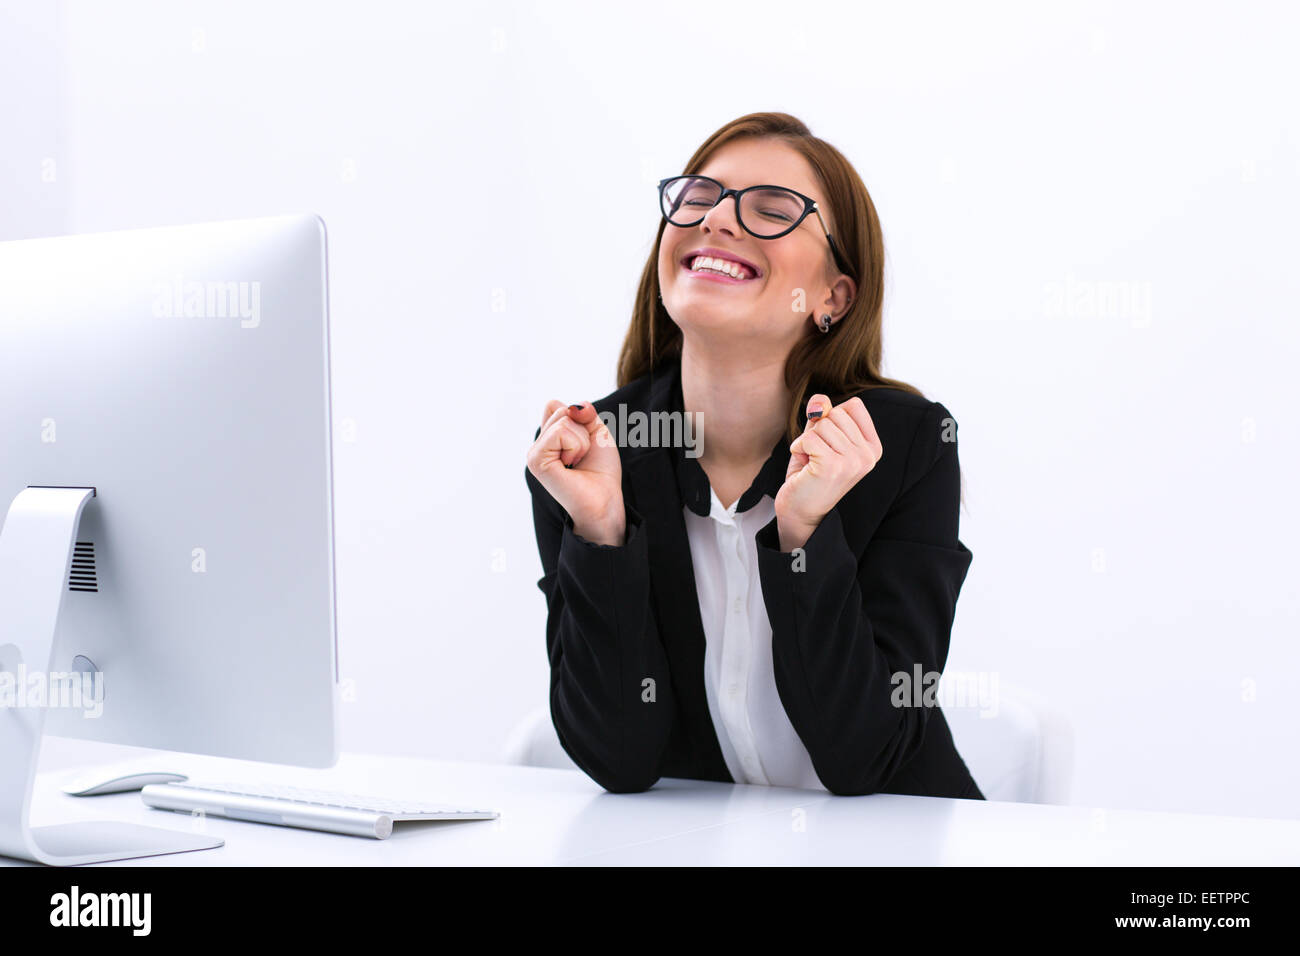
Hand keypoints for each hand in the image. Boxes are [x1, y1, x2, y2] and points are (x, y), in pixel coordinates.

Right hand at [526, 400, 625, 545]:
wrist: (605, 498)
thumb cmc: (601, 469)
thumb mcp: (596, 431)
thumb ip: (585, 411)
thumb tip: (573, 407)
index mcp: (548, 438)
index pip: (555, 405)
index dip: (577, 417)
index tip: (584, 442)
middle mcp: (538, 445)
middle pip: (560, 411)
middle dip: (582, 430)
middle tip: (582, 455)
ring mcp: (534, 453)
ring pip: (562, 420)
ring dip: (581, 441)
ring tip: (577, 462)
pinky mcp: (536, 461)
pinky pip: (560, 433)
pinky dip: (576, 446)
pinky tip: (571, 465)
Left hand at [774, 393, 882, 550]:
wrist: (801, 511)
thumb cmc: (810, 472)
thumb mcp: (820, 437)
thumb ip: (822, 413)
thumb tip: (819, 402)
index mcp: (872, 447)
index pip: (853, 406)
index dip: (832, 418)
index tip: (829, 445)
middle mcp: (868, 455)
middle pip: (836, 413)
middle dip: (818, 431)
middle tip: (817, 457)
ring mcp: (854, 461)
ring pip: (822, 425)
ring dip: (807, 441)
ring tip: (812, 463)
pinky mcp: (834, 466)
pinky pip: (809, 437)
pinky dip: (799, 448)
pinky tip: (805, 466)